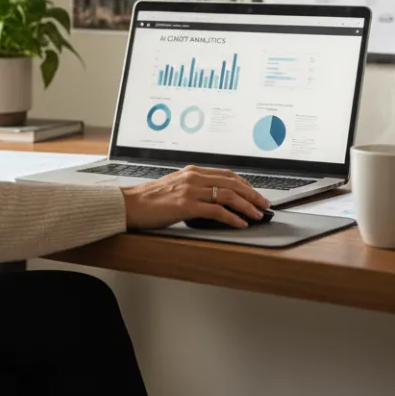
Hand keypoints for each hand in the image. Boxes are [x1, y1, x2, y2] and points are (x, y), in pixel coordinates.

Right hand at [120, 166, 270, 229]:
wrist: (130, 204)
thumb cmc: (148, 199)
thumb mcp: (174, 187)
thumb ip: (192, 188)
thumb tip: (210, 199)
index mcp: (192, 172)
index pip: (226, 174)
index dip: (244, 184)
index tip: (254, 193)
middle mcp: (193, 178)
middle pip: (232, 183)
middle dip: (252, 194)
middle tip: (264, 204)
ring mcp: (191, 191)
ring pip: (228, 195)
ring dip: (247, 206)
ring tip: (257, 215)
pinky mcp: (187, 206)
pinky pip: (216, 211)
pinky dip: (232, 217)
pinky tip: (240, 223)